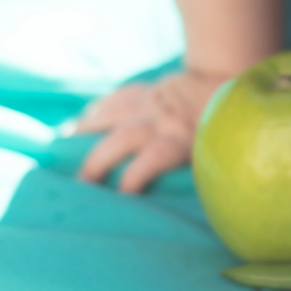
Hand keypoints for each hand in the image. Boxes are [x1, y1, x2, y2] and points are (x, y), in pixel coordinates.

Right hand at [71, 70, 230, 192]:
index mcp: (184, 139)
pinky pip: (117, 98)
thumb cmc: (222, 129)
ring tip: (63, 146)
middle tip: (81, 182)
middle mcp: (164, 119)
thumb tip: (191, 211)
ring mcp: (152, 101)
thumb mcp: (217, 153)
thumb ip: (201, 174)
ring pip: (113, 114)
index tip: (120, 196)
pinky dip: (97, 110)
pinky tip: (82, 122)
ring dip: (86, 131)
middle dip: (99, 160)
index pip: (154, 157)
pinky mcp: (147, 89)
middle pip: (123, 139)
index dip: (134, 177)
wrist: (226, 79)